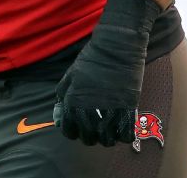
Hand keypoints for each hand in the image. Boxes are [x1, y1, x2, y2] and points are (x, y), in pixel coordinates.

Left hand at [53, 0, 160, 145]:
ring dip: (107, 139)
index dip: (73, 133)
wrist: (116, 46)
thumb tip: (60, 107)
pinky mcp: (127, 107)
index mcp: (72, 100)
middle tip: (95, 131)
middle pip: (88, 138)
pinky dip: (124, 137)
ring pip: (107, 140)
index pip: (68, 129)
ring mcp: (108, 109)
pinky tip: (122, 131)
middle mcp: (88, 108)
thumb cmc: (93, 58)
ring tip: (109, 133)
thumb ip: (63, 91)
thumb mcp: (71, 73)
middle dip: (90, 138)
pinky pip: (125, 133)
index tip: (78, 131)